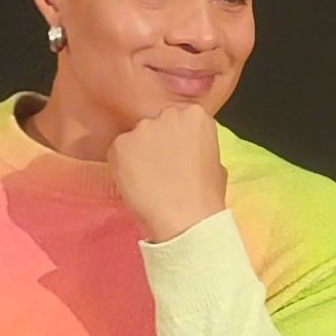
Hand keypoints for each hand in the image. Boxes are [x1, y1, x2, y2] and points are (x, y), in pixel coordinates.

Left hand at [108, 105, 226, 242]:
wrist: (186, 220)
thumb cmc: (206, 197)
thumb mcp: (215, 162)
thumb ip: (197, 145)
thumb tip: (186, 147)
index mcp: (196, 116)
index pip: (180, 118)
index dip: (177, 139)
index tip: (179, 155)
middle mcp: (169, 114)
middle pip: (156, 123)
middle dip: (157, 141)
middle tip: (163, 168)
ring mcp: (143, 128)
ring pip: (136, 137)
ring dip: (140, 154)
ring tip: (150, 179)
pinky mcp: (121, 143)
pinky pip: (119, 151)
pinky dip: (124, 166)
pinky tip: (138, 183)